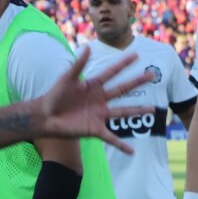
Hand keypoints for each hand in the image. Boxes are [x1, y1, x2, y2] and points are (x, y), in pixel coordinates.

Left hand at [37, 48, 153, 153]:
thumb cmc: (54, 96)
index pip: (112, 72)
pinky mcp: (95, 129)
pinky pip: (111, 138)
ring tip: (152, 109)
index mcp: (93, 85)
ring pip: (123, 112)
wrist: (45, 117)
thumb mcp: (67, 78)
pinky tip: (131, 151)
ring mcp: (99, 114)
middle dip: (137, 82)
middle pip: (122, 89)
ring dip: (137, 111)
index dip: (123, 64)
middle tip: (152, 75)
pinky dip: (121, 145)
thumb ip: (78, 64)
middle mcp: (99, 99)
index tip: (136, 55)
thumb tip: (87, 47)